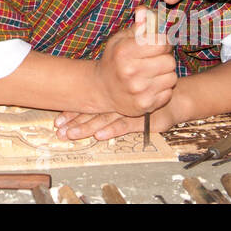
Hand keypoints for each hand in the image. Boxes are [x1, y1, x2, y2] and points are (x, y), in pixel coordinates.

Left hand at [54, 100, 179, 140]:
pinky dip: (111, 130)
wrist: (174, 97)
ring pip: (103, 120)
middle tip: (58, 130)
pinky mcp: (141, 119)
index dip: (72, 113)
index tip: (57, 121)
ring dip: (86, 128)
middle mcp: (116, 103)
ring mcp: (128, 111)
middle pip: (91, 113)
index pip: (87, 105)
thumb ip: (109, 97)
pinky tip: (99, 135)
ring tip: (71, 134)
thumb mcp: (126, 95)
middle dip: (73, 122)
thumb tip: (84, 100)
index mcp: (111, 97)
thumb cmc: (146, 95)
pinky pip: (125, 125)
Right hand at [91, 9, 176, 118]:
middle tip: (155, 60)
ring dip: (165, 74)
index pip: (161, 43)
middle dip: (165, 58)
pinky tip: (150, 86)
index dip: (163, 42)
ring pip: (171, 77)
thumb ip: (138, 26)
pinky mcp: (145, 105)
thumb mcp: (121, 39)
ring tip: (152, 73)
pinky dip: (163, 88)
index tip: (158, 43)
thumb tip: (145, 10)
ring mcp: (139, 91)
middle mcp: (131, 72)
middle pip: (169, 61)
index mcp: (124, 52)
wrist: (102, 89)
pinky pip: (168, 93)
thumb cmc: (115, 60)